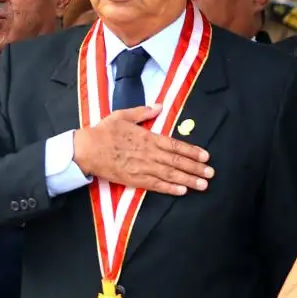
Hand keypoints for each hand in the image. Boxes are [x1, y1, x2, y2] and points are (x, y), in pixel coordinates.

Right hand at [73, 107, 214, 196]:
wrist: (86, 149)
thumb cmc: (103, 131)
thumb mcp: (123, 115)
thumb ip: (143, 111)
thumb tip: (159, 106)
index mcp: (148, 137)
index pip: (175, 145)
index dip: (192, 151)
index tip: (206, 156)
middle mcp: (148, 154)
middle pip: (177, 162)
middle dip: (196, 168)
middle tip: (211, 173)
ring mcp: (142, 168)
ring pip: (170, 175)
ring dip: (188, 180)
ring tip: (202, 185)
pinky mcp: (134, 179)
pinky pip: (155, 185)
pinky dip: (170, 188)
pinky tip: (182, 191)